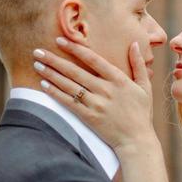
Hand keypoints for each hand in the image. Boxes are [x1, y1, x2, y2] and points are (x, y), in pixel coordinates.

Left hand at [33, 38, 156, 150]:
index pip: (93, 59)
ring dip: (51, 74)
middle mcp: (105, 90)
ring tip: (37, 64)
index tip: (60, 40)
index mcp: (119, 79)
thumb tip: (134, 43)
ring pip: (69, 85)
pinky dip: (55, 93)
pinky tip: (44, 85)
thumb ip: (138, 64)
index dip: (75, 48)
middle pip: (75, 71)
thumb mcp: (145, 87)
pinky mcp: (89, 117)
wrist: (136, 141)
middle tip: (38, 51)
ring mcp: (96, 104)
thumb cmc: (141, 114)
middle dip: (55, 60)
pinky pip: (68, 103)